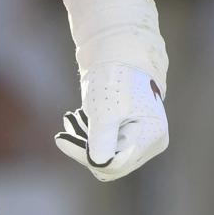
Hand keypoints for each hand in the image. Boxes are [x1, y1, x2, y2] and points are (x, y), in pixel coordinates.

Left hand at [55, 62, 167, 181]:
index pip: (116, 163)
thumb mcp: (105, 110)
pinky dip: (92, 132)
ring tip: (71, 118)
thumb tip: (97, 165)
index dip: (86, 156)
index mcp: (152, 136)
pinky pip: (109, 142)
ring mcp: (143, 136)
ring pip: (108, 152)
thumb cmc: (114, 77)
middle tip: (65, 127)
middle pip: (112, 160)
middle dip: (86, 146)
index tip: (60, 139)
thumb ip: (102, 139)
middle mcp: (152, 141)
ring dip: (87, 138)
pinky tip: (78, 118)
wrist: (119, 49)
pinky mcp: (132, 129)